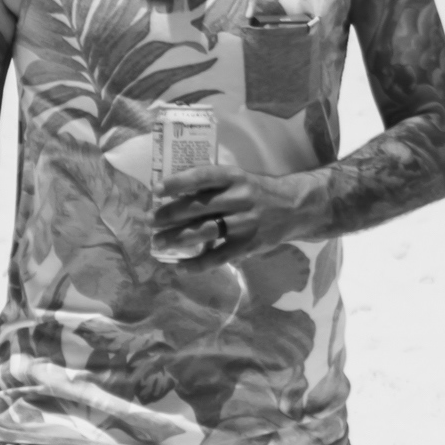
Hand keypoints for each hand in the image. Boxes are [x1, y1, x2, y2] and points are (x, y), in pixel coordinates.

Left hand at [152, 166, 322, 268]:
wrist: (295, 208)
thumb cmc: (257, 192)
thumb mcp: (238, 179)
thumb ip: (212, 185)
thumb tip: (172, 194)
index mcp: (235, 177)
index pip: (203, 177)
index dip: (179, 182)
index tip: (157, 189)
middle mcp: (240, 198)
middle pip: (199, 207)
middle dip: (170, 215)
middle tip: (149, 221)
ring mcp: (244, 224)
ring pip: (205, 232)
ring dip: (178, 238)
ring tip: (158, 243)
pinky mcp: (248, 245)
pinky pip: (218, 257)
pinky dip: (197, 264)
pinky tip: (179, 267)